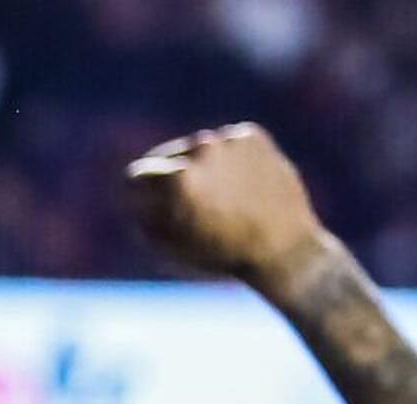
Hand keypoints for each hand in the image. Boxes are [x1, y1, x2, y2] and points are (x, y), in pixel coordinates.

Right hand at [127, 123, 331, 294]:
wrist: (284, 247)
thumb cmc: (221, 254)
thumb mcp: (170, 247)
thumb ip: (143, 219)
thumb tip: (132, 200)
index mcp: (177, 178)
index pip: (136, 175)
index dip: (135, 195)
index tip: (141, 205)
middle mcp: (202, 148)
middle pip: (165, 157)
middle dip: (168, 178)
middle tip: (187, 206)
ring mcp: (228, 138)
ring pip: (197, 150)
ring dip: (199, 168)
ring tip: (219, 199)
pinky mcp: (251, 135)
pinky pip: (225, 145)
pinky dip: (227, 161)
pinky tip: (240, 185)